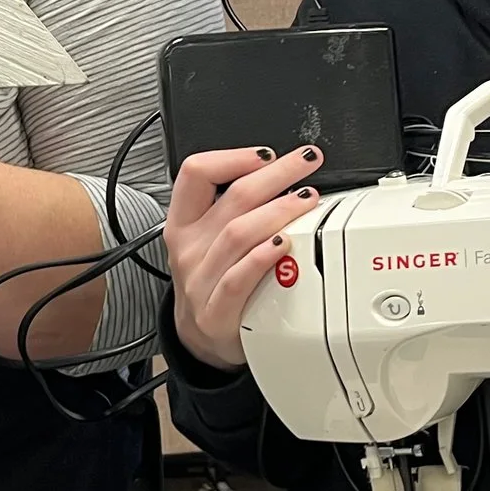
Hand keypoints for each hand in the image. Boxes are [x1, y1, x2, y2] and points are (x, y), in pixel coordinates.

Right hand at [163, 145, 325, 366]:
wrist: (202, 335)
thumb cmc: (213, 278)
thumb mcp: (207, 238)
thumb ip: (233, 207)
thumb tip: (281, 171)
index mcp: (183, 222)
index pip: (195, 173)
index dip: (232, 157)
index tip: (266, 154)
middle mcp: (189, 247)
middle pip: (231, 198)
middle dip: (275, 174)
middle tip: (306, 162)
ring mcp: (200, 280)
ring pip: (238, 234)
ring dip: (277, 211)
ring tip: (306, 199)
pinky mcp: (216, 310)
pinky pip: (238, 279)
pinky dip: (262, 258)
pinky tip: (284, 245)